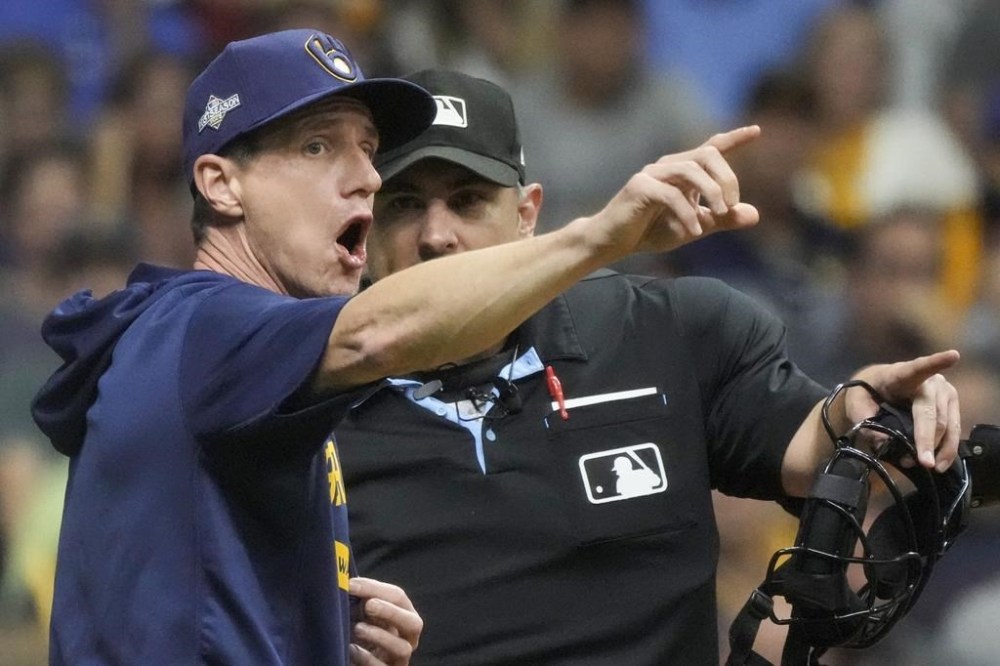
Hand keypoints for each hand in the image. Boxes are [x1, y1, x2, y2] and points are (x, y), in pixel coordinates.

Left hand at [348, 577, 422, 664]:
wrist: (357, 658)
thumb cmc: (361, 629)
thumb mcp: (363, 612)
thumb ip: (362, 597)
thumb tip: (347, 580)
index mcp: (404, 615)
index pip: (398, 597)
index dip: (375, 589)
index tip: (351, 585)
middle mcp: (408, 637)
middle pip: (413, 623)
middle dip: (391, 612)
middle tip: (369, 605)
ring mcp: (400, 658)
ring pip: (402, 648)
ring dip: (380, 636)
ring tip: (357, 628)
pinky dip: (368, 658)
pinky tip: (352, 649)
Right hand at [588, 125, 760, 257]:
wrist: (613, 243)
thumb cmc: (650, 231)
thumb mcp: (694, 227)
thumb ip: (721, 220)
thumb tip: (755, 215)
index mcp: (682, 171)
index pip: (711, 148)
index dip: (734, 138)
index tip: (756, 131)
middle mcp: (668, 166)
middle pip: (707, 154)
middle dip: (726, 178)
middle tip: (731, 206)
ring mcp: (652, 174)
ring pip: (691, 170)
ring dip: (711, 192)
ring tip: (718, 215)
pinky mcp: (639, 187)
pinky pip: (671, 195)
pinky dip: (687, 214)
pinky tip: (693, 232)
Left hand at [847, 350, 961, 471]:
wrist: (878, 388)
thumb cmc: (867, 391)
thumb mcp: (856, 402)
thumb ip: (863, 418)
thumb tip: (881, 442)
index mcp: (902, 374)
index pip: (919, 368)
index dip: (936, 362)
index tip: (953, 355)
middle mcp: (929, 381)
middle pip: (931, 413)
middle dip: (927, 439)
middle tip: (924, 463)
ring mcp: (944, 393)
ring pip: (946, 425)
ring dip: (938, 448)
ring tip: (929, 467)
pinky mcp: (951, 406)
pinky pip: (953, 430)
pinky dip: (946, 449)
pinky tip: (939, 463)